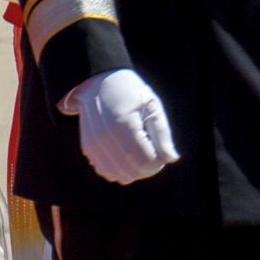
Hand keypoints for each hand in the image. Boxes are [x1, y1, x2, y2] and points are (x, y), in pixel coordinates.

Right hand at [68, 67, 180, 185]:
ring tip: (139, 152)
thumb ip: (162, 134)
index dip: (158, 162)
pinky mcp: (88, 148)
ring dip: (133, 170)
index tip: (161, 150)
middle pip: (132, 171)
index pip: (146, 161)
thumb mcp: (152, 106)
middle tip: (153, 152)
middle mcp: (105, 136)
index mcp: (123, 124)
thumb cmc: (132, 94)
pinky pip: (106, 171)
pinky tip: (125, 154)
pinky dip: (119, 169)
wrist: (99, 84)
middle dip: (147, 168)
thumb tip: (171, 158)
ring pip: (118, 175)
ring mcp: (94, 144)